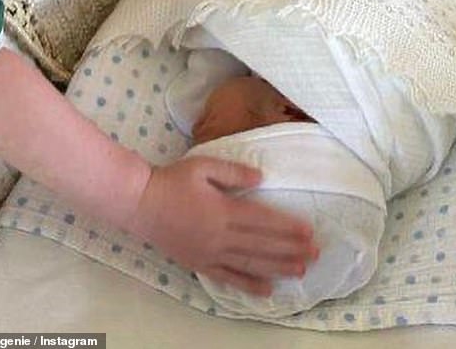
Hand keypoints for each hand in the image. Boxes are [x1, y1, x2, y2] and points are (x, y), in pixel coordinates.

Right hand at [126, 155, 317, 295]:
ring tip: (300, 271)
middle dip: (291, 249)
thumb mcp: (203, 166)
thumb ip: (234, 172)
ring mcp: (210, 253)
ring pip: (250, 263)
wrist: (139, 203)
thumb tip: (262, 178)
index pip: (263, 220)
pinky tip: (267, 289)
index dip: (288, 227)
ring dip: (277, 267)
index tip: (309, 231)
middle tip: (316, 254)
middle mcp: (220, 236)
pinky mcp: (200, 264)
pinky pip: (228, 278)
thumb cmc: (172, 181)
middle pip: (262, 244)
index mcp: (223, 210)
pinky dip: (249, 285)